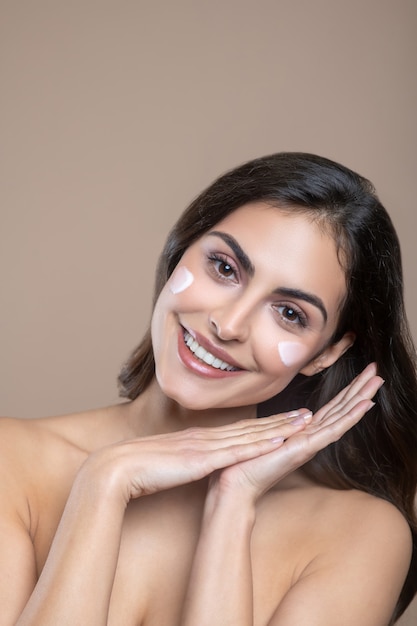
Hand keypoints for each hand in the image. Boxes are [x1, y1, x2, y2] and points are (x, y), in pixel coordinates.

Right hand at [79, 410, 313, 503]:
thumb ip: (182, 459)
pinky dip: (261, 445)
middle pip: (250, 428)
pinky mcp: (202, 459)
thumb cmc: (137, 468)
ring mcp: (205, 446)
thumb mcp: (167, 462)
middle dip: (281, 421)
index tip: (284, 420)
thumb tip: (190, 462)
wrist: (116, 469)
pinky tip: (279, 441)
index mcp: (198, 439)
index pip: (237, 430)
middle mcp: (206, 438)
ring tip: (304, 422)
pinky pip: (238, 452)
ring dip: (279, 428)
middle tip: (307, 414)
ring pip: (250, 435)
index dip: (263, 425)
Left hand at [213, 363, 383, 500]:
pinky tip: (364, 404)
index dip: (347, 392)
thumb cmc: (249, 460)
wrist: (236, 482)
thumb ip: (289, 423)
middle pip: (341, 410)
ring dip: (360, 398)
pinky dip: (350, 417)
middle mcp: (312, 439)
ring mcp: (311, 444)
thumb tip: (305, 412)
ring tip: (377, 381)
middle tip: (377, 371)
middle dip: (359, 390)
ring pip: (341, 417)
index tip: (361, 375)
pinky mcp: (305, 448)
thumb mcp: (272, 433)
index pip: (331, 409)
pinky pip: (332, 430)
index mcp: (304, 434)